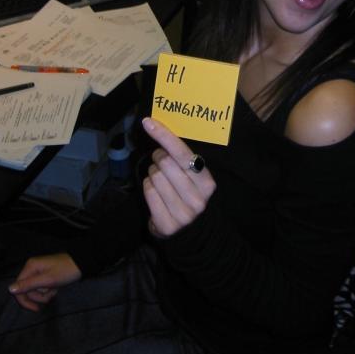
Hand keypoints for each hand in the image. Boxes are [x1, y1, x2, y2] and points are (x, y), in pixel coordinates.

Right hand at [8, 253, 81, 311]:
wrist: (81, 264)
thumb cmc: (66, 271)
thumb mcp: (48, 280)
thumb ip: (29, 285)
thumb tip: (9, 289)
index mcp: (30, 267)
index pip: (18, 288)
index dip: (25, 300)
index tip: (36, 309)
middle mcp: (31, 269)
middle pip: (27, 291)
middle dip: (39, 296)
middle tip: (51, 294)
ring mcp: (38, 272)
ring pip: (35, 291)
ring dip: (45, 294)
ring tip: (55, 289)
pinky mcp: (45, 276)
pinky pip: (42, 288)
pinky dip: (49, 291)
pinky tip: (56, 288)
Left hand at [141, 117, 215, 237]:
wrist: (190, 232)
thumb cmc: (188, 194)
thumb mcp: (193, 177)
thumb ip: (182, 159)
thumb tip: (159, 128)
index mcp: (207, 183)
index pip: (183, 154)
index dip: (164, 136)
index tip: (148, 122)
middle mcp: (197, 199)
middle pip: (165, 163)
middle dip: (158, 158)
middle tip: (161, 163)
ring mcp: (183, 213)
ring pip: (154, 177)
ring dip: (152, 174)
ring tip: (160, 181)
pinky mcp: (167, 224)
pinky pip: (148, 192)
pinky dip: (147, 186)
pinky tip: (155, 191)